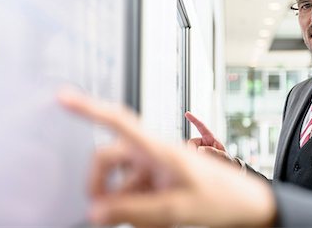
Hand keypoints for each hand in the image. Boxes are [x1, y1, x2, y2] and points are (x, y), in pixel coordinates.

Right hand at [58, 89, 275, 227]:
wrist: (247, 204)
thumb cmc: (224, 197)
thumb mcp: (177, 208)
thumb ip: (134, 210)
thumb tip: (97, 211)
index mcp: (158, 148)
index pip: (118, 121)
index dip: (88, 108)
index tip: (64, 97)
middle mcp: (152, 152)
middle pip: (108, 158)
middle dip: (100, 184)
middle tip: (101, 212)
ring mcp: (155, 166)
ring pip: (120, 179)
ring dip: (122, 202)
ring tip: (144, 221)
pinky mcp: (159, 178)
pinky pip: (134, 189)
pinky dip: (135, 206)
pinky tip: (152, 219)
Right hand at [185, 111, 237, 165]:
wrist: (225, 166)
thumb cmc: (225, 159)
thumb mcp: (223, 155)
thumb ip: (214, 152)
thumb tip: (201, 149)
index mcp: (210, 137)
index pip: (201, 126)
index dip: (194, 119)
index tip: (187, 113)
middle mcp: (203, 142)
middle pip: (191, 142)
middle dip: (193, 149)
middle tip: (202, 158)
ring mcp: (199, 148)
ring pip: (190, 150)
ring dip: (195, 156)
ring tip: (206, 162)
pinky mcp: (196, 153)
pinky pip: (190, 155)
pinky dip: (194, 160)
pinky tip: (200, 163)